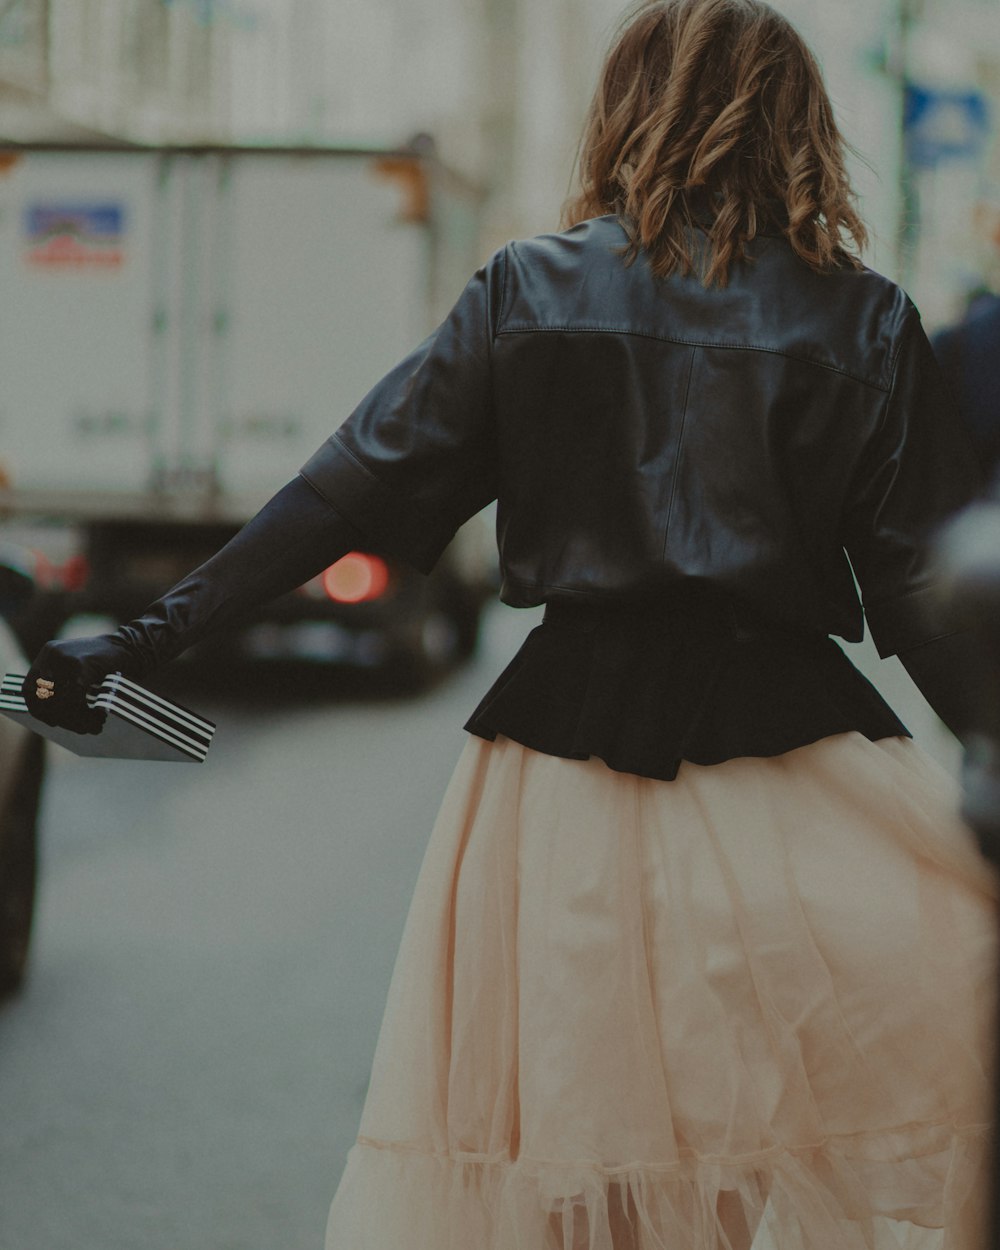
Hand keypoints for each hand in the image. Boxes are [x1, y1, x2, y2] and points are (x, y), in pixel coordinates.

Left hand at [23, 635, 140, 734]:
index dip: (38, 710)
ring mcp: (66, 658)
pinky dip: (85, 714)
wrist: (133, 647)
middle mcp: (52, 655)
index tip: (53, 723)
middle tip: (80, 729)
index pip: (29, 689)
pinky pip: (75, 698)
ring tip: (93, 726)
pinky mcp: (82, 664)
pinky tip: (99, 718)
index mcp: (48, 655)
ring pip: (58, 701)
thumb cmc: (106, 663)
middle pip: (42, 698)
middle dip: (60, 719)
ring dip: (75, 720)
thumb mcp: (77, 669)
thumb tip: (53, 718)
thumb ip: (63, 685)